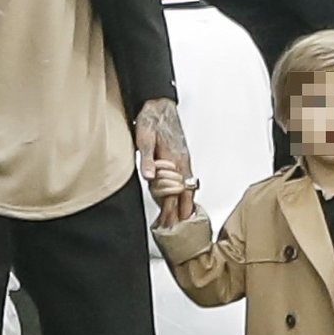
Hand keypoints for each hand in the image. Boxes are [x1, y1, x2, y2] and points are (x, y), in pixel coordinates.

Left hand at [136, 97, 193, 227]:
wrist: (160, 106)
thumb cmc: (152, 120)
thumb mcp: (145, 139)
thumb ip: (147, 159)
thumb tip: (149, 177)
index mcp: (174, 161)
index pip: (175, 192)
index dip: (172, 209)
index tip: (170, 223)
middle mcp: (182, 163)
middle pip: (186, 194)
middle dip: (182, 213)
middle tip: (178, 228)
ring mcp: (184, 160)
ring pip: (188, 187)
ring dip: (185, 204)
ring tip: (182, 219)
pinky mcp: (182, 157)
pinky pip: (187, 180)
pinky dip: (185, 192)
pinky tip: (182, 198)